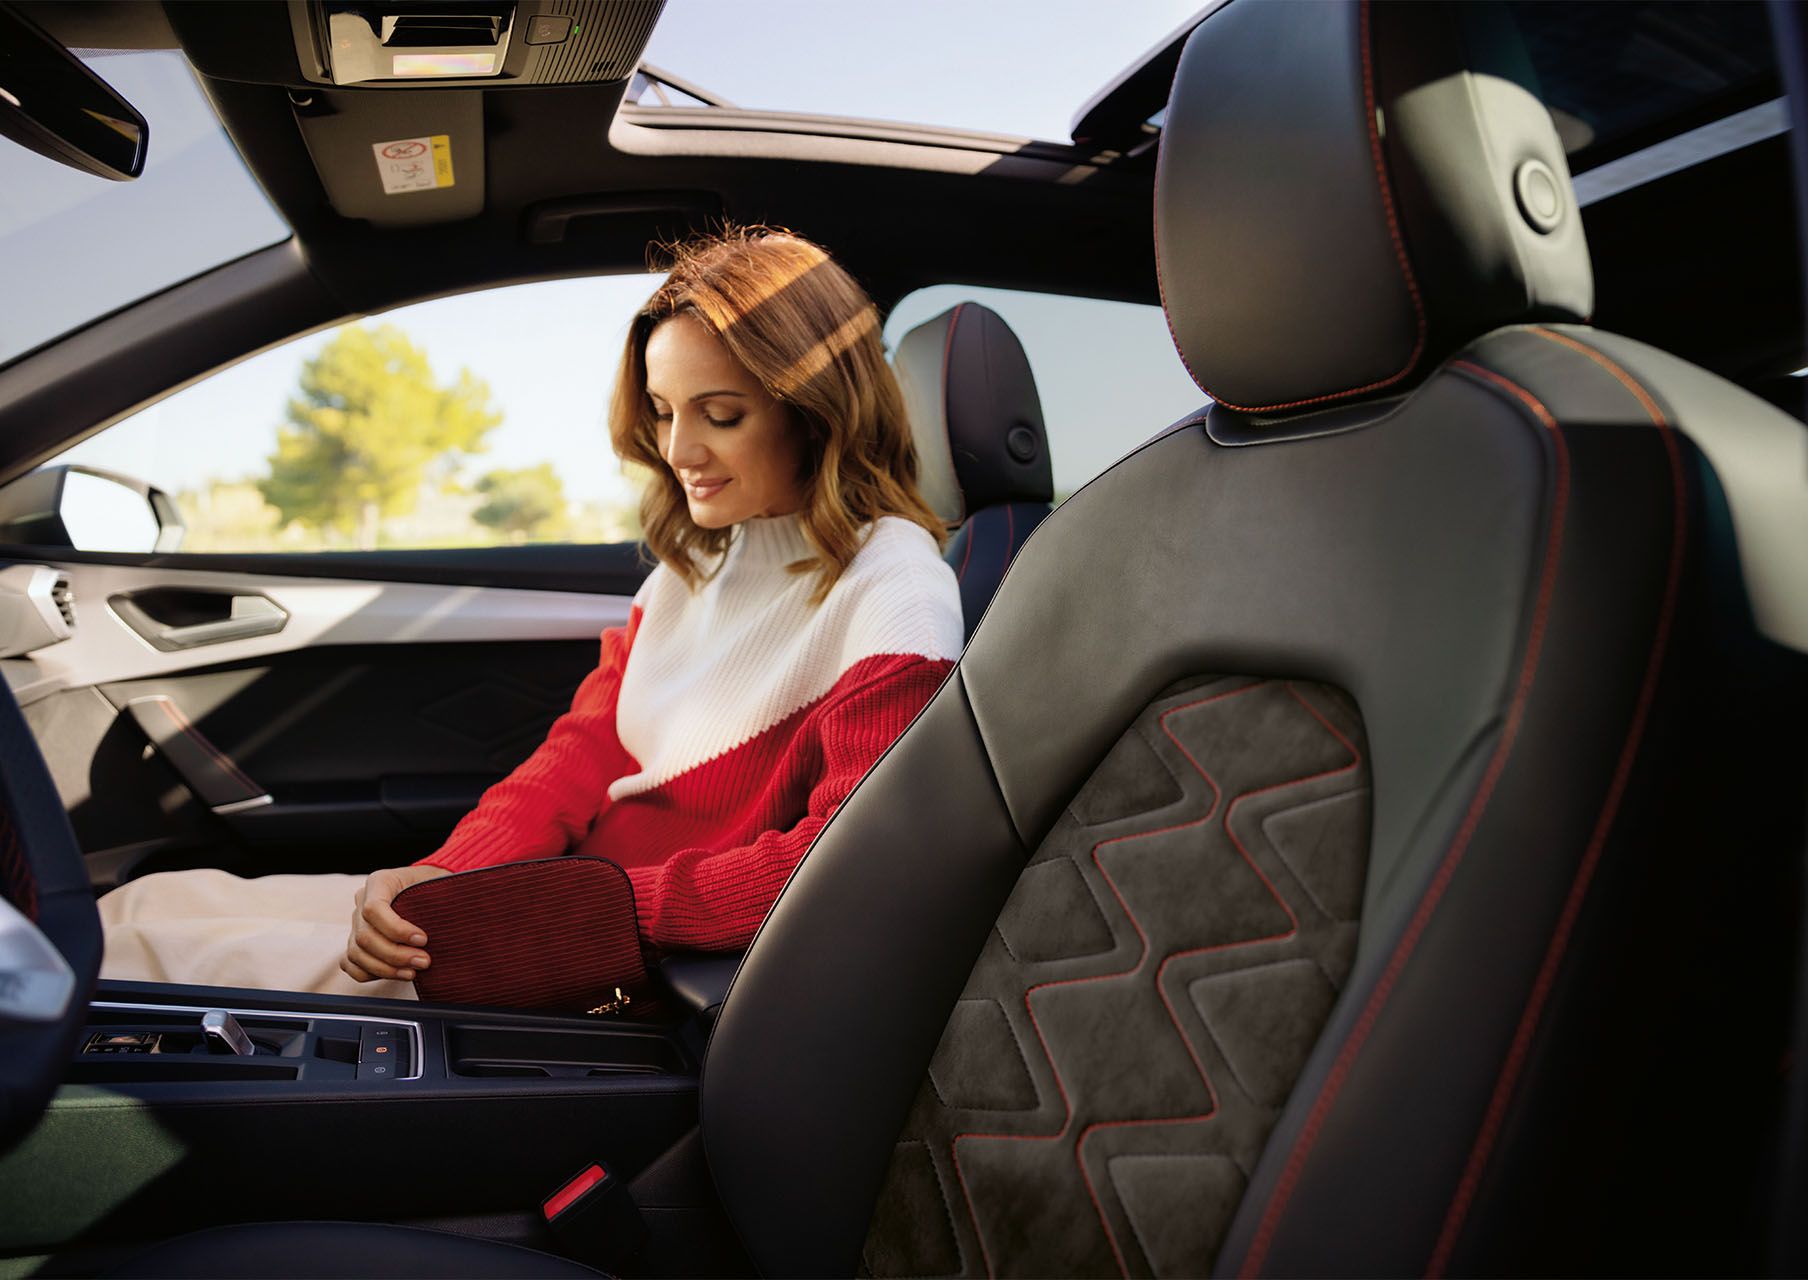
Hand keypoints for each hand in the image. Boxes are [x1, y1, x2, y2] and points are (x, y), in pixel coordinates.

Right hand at [340, 864, 451, 983]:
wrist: (428, 887)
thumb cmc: (435, 884)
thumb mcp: (437, 882)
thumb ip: (437, 898)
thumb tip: (449, 920)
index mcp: (380, 881)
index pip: (373, 909)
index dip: (396, 929)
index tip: (423, 939)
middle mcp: (362, 900)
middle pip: (365, 936)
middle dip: (395, 955)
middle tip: (424, 961)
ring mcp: (356, 922)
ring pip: (356, 953)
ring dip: (385, 969)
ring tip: (412, 972)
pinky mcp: (356, 941)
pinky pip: (351, 963)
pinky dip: (371, 973)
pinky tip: (396, 973)